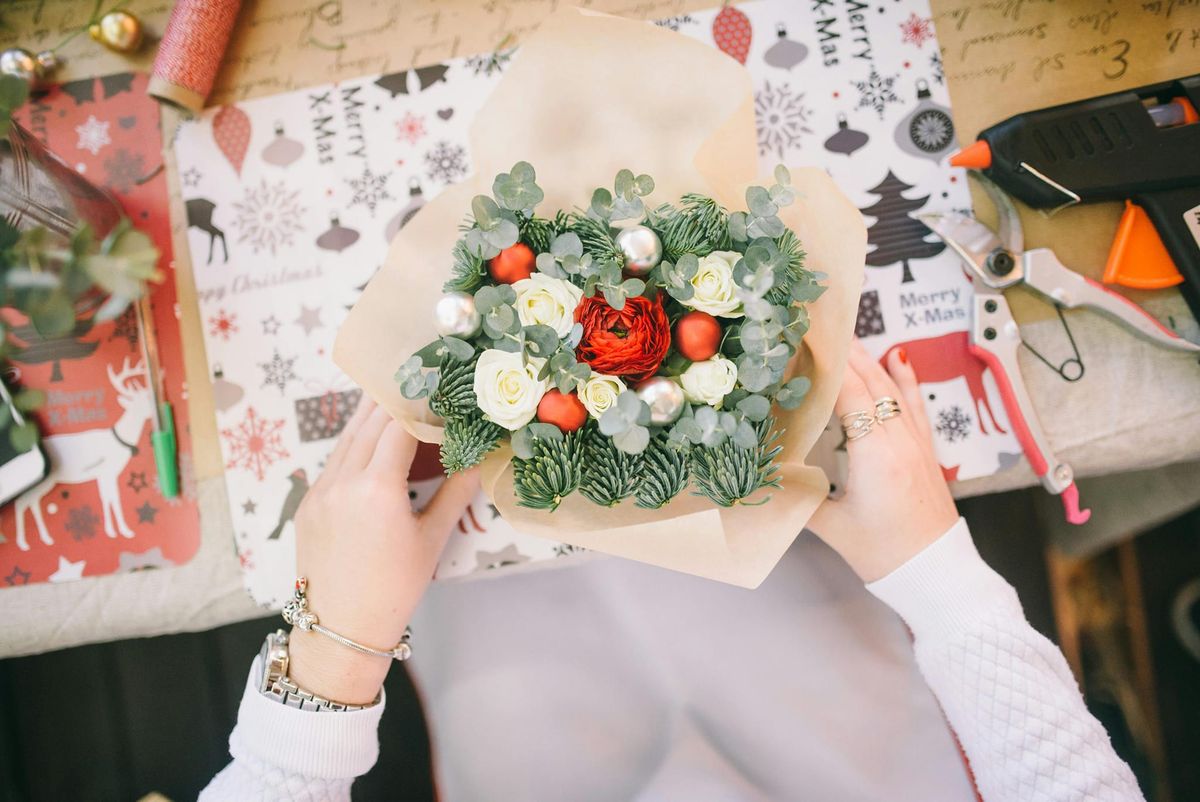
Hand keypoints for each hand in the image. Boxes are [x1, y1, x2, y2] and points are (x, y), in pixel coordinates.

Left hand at [287, 397, 478, 704]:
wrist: (339, 629)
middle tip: (415, 374)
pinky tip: (369, 437)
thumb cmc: (394, 589)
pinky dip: (354, 441)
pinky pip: (334, 460)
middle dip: (392, 397)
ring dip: (370, 415)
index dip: (420, 403)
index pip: (399, 426)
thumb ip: (456, 492)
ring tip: (391, 394)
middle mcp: (343, 481)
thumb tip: (480, 458)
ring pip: (346, 437)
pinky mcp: (308, 502)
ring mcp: (320, 490)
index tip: (438, 386)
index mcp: (377, 488)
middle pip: (368, 422)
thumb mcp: (432, 540)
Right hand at [808, 339, 958, 582]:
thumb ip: (797, 498)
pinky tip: (897, 357)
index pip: (850, 394)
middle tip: (818, 324)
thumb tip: (759, 478)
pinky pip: (913, 402)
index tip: (804, 341)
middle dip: (844, 350)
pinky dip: (903, 377)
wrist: (935, 572)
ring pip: (891, 387)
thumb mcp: (832, 527)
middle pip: (871, 381)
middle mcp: (899, 440)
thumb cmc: (885, 553)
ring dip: (867, 357)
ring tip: (845, 332)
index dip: (827, 365)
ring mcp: (916, 442)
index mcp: (875, 454)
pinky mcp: (925, 450)